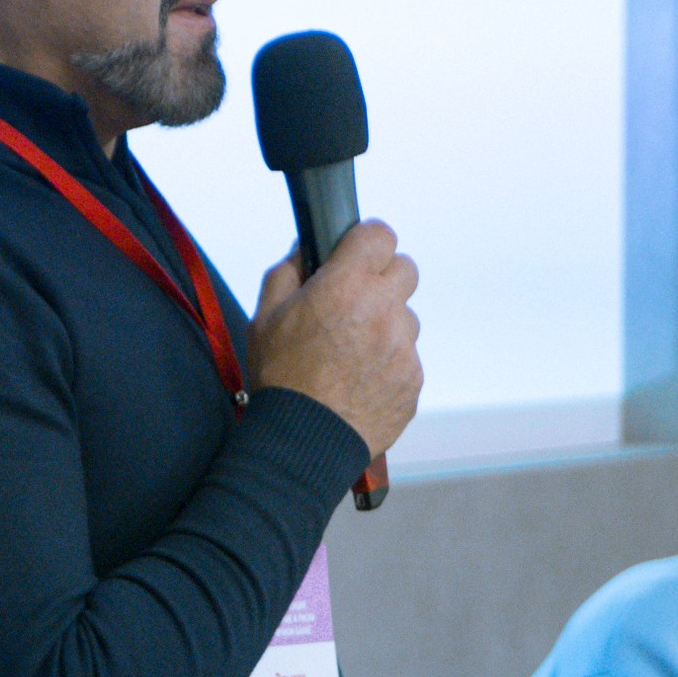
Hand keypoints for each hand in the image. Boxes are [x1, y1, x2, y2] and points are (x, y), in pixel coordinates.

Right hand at [246, 221, 422, 457]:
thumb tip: (307, 248)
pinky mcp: (413, 380)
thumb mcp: (264, 316)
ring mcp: (403, 347)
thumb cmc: (280, 378)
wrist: (302, 441)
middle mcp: (382, 311)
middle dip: (382, 279)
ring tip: (351, 353)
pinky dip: (388, 363)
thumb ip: (288, 271)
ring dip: (385, 325)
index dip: (367, 242)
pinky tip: (359, 380)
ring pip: (405, 318)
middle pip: (405, 270)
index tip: (356, 254)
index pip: (380, 234)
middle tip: (354, 302)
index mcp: (346, 286)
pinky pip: (407, 358)